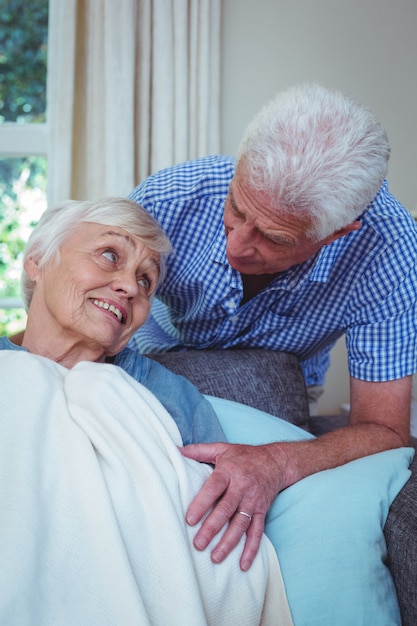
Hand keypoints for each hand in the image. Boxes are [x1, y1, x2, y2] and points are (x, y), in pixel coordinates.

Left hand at [180, 442, 283, 570]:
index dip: (202, 503)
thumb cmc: (244, 455)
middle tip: (198, 544)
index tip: (189, 519)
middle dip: (212, 528)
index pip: (214, 487)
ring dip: (229, 542)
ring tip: (215, 557)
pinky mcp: (262, 511)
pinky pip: (257, 531)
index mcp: (229, 471)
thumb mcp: (222, 448)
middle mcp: (242, 487)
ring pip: (240, 524)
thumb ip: (198, 450)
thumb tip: (175, 450)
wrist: (276, 461)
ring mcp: (253, 501)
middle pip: (226, 509)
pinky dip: (251, 548)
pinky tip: (243, 564)